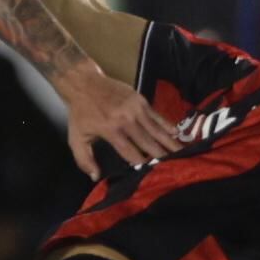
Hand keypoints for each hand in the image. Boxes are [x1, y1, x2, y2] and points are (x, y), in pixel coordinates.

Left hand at [53, 60, 180, 180]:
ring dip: (170, 142)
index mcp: (111, 130)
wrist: (84, 83)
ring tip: (182, 153)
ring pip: (156, 130)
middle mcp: (126, 120)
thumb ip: (84, 160)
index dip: (142, 164)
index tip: (153, 175)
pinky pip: (157, 116)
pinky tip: (178, 133)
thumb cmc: (80, 113)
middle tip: (176, 167)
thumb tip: (94, 177)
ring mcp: (135, 109)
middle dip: (162, 156)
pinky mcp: (140, 100)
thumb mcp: (76, 138)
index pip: (131, 153)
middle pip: (148, 143)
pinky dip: (168, 125)